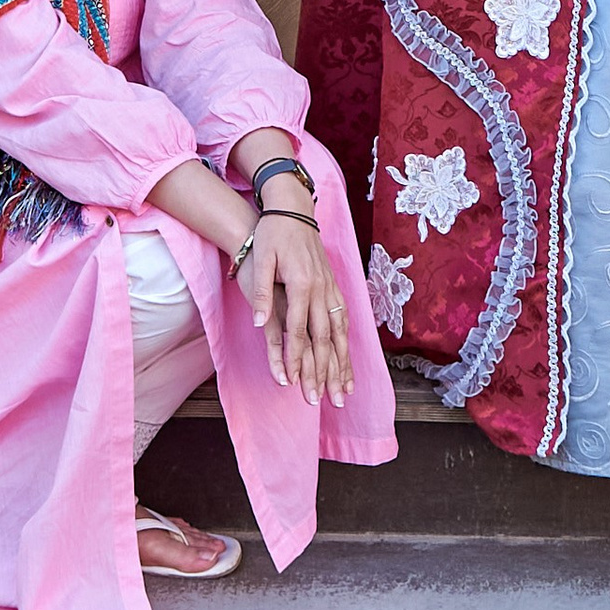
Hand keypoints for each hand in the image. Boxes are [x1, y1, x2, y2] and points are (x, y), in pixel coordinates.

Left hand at [237, 208, 351, 405]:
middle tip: (325, 400)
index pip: (299, 330)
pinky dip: (347, 343)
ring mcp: (330, 288)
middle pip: (324, 339)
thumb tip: (261, 323)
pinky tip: (348, 359)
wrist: (292, 209)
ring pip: (340, 333)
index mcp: (303, 284)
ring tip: (344, 390)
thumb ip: (262, 293)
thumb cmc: (273, 234)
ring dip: (342, 364)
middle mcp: (321, 289)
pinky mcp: (333, 286)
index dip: (297, 358)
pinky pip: (344, 320)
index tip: (295, 383)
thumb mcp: (261, 259)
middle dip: (324, 372)